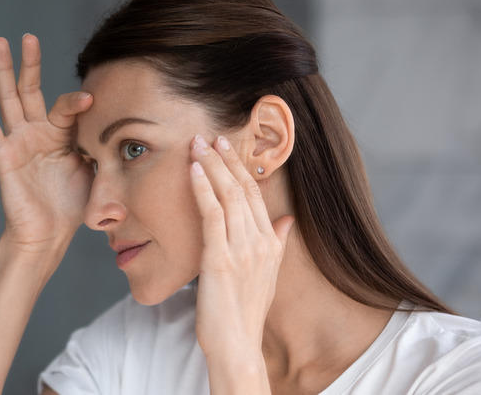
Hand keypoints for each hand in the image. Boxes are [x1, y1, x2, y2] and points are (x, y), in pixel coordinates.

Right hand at [0, 34, 92, 260]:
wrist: (49, 234)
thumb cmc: (72, 206)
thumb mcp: (96, 171)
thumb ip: (102, 147)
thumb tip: (123, 130)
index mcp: (62, 135)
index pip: (67, 107)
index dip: (78, 102)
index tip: (91, 100)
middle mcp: (38, 133)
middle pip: (31, 90)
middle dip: (30, 63)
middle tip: (28, 36)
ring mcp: (19, 141)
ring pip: (9, 98)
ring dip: (3, 70)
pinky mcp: (4, 155)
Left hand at [189, 135, 293, 390]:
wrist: (237, 344)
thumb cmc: (245, 311)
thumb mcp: (268, 274)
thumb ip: (278, 243)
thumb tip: (287, 220)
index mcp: (270, 243)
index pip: (255, 194)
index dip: (240, 168)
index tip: (226, 147)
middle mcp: (259, 241)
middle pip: (242, 188)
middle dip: (225, 159)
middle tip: (210, 136)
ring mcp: (240, 248)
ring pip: (227, 195)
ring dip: (211, 165)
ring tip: (197, 144)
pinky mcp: (220, 258)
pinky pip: (211, 214)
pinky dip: (202, 188)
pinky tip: (193, 170)